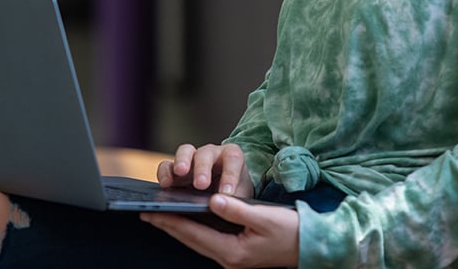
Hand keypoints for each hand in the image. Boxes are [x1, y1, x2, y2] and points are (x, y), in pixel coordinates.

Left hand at [143, 193, 298, 268]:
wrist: (311, 246)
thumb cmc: (291, 231)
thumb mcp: (264, 217)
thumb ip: (236, 209)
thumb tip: (212, 200)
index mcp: (233, 251)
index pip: (194, 234)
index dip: (172, 222)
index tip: (153, 212)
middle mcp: (228, 257)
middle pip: (191, 239)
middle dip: (169, 225)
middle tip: (147, 213)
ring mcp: (232, 256)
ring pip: (198, 240)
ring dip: (179, 227)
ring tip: (161, 215)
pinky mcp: (237, 251)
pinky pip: (208, 239)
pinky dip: (194, 228)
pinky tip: (188, 220)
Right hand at [157, 143, 254, 198]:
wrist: (223, 197)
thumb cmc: (234, 195)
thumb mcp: (239, 198)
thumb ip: (234, 202)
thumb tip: (224, 209)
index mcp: (232, 157)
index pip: (232, 159)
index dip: (230, 175)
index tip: (227, 192)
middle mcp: (211, 154)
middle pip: (206, 153)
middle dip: (203, 168)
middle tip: (201, 185)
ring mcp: (191, 159)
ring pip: (185, 152)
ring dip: (182, 162)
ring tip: (179, 174)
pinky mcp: (175, 170)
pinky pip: (167, 165)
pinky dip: (165, 173)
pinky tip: (165, 185)